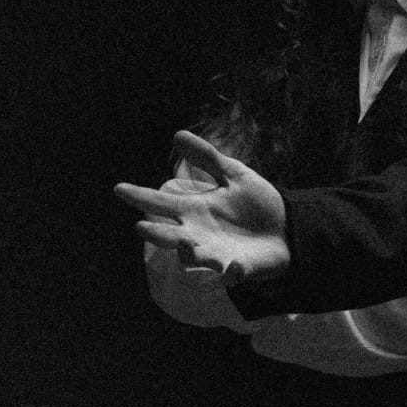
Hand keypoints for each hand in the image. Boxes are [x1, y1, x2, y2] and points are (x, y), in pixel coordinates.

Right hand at [115, 130, 290, 284]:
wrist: (287, 228)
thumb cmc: (255, 203)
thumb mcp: (234, 175)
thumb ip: (208, 158)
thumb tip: (178, 134)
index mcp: (195, 210)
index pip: (162, 203)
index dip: (141, 196)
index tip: (120, 187)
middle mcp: (197, 234)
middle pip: (169, 235)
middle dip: (157, 233)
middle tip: (141, 227)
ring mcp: (215, 253)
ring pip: (193, 257)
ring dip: (188, 252)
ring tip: (185, 244)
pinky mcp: (236, 268)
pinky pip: (230, 272)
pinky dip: (230, 270)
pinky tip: (233, 265)